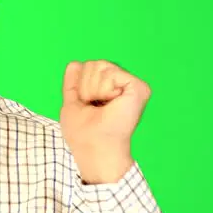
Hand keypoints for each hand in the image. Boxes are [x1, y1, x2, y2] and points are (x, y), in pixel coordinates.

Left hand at [59, 60, 150, 183]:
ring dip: (92, 89)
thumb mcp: (72, 104)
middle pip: (93, 64)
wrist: (96, 150)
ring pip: (100, 65)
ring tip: (102, 107)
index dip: (79, 86)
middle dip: (85, 86)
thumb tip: (74, 63)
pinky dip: (104, 89)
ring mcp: (132, 86)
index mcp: (109, 89)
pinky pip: (111, 72)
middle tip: (94, 107)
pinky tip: (111, 102)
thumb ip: (73, 84)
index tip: (86, 106)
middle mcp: (123, 86)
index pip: (87, 67)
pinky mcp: (139, 88)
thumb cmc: (84, 135)